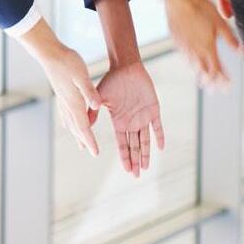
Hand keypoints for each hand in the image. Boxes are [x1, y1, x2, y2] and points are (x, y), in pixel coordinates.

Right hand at [36, 44, 103, 157]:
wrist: (49, 53)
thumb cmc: (67, 61)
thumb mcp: (82, 75)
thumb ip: (90, 92)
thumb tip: (97, 107)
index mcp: (74, 101)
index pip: (83, 126)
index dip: (90, 140)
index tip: (96, 153)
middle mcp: (67, 103)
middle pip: (76, 127)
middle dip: (84, 140)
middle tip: (91, 152)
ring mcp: (62, 99)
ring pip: (70, 122)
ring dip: (76, 133)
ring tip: (80, 143)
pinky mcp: (60, 93)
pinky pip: (65, 113)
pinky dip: (68, 122)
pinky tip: (66, 124)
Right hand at [97, 62, 164, 177]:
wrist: (126, 67)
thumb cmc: (111, 80)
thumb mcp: (100, 97)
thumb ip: (93, 111)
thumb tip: (83, 124)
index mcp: (119, 122)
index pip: (122, 144)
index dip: (125, 157)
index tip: (126, 170)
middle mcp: (131, 122)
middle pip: (134, 146)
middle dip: (135, 160)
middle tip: (136, 175)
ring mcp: (143, 117)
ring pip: (145, 140)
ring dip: (146, 154)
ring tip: (145, 167)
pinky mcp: (153, 109)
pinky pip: (157, 126)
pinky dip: (159, 136)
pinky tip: (160, 147)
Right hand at [165, 0, 238, 90]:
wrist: (178, 0)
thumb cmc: (200, 8)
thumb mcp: (220, 23)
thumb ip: (231, 39)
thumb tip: (242, 52)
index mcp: (207, 46)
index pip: (217, 68)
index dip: (222, 78)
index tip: (226, 87)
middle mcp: (195, 49)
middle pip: (204, 70)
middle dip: (210, 81)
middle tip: (214, 91)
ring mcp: (184, 45)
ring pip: (192, 64)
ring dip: (199, 73)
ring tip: (202, 81)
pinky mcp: (176, 39)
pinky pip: (184, 54)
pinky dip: (189, 61)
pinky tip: (189, 61)